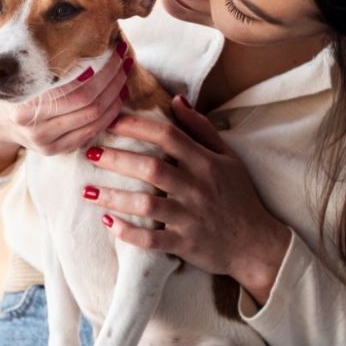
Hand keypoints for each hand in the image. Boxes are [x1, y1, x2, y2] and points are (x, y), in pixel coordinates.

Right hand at [0, 40, 130, 172]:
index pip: (79, 88)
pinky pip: (90, 133)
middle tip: (124, 60)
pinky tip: (115, 99)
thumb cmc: (13, 87)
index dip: (103, 69)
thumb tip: (90, 40)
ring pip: (94, 119)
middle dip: (113, 80)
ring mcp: (45, 143)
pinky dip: (108, 115)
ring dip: (115, 97)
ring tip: (123, 77)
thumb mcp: (22, 71)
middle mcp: (35, 127)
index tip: (115, 49)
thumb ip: (49, 62)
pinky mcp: (53, 151)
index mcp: (26, 104)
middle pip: (90, 103)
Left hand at [82, 94, 291, 304]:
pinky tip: (108, 222)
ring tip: (88, 191)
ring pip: (147, 205)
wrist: (257, 245)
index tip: (110, 121)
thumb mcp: (228, 157)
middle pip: (151, 168)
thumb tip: (176, 100)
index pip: (168, 136)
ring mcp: (191, 217)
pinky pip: (152, 240)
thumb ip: (201, 128)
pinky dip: (128, 232)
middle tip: (90, 153)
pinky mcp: (185, 244)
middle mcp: (197, 187)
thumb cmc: (239, 196)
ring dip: (115, 197)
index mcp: (206, 163)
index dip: (137, 126)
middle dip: (117, 159)